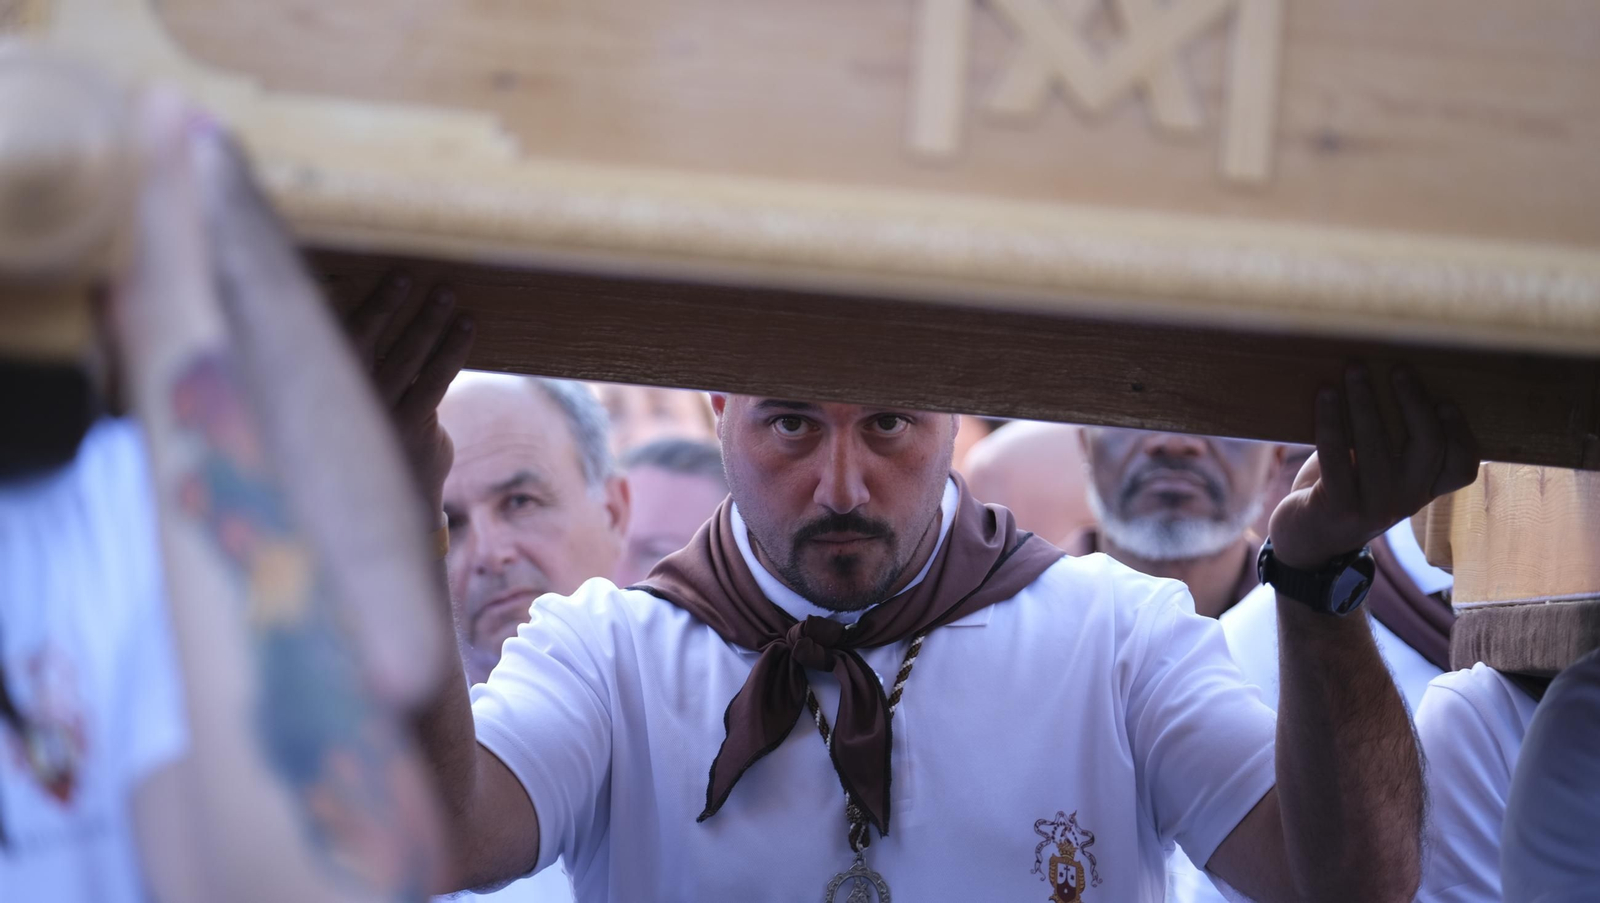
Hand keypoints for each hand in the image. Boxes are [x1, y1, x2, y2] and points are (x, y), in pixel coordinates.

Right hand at [345, 274, 473, 513]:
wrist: (391, 501)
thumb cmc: (376, 442)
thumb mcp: (356, 408)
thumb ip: (363, 372)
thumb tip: (383, 319)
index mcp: (326, 388)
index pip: (333, 336)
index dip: (351, 303)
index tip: (366, 275)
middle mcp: (347, 398)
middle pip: (366, 338)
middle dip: (387, 303)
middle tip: (407, 272)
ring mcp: (380, 413)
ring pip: (407, 354)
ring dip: (429, 320)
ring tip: (446, 293)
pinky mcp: (413, 426)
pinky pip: (436, 377)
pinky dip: (453, 349)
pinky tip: (466, 326)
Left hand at [1267, 365, 1478, 570]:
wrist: (1306, 540)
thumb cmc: (1342, 488)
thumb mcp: (1376, 469)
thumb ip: (1391, 439)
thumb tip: (1389, 375)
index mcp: (1423, 490)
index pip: (1462, 468)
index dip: (1460, 433)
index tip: (1445, 400)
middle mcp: (1406, 501)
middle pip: (1428, 447)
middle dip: (1413, 401)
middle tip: (1397, 368)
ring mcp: (1374, 507)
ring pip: (1377, 445)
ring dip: (1364, 401)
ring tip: (1354, 369)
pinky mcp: (1338, 507)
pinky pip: (1336, 455)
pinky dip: (1330, 420)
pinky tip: (1325, 394)